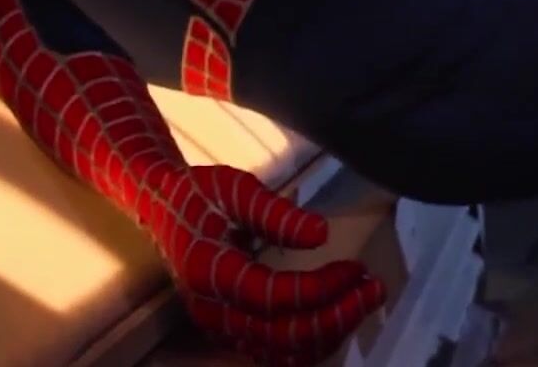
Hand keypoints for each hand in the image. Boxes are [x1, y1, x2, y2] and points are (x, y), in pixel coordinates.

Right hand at [148, 163, 386, 364]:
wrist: (162, 208)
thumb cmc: (201, 193)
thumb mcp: (236, 188)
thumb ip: (277, 213)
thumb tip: (321, 234)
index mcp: (209, 272)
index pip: (273, 297)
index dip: (320, 288)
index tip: (356, 268)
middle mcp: (212, 311)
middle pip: (284, 334)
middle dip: (337, 315)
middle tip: (374, 288)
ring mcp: (219, 327)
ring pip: (283, 352)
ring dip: (330, 332)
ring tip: (363, 299)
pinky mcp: (229, 332)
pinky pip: (275, 353)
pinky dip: (311, 342)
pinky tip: (338, 316)